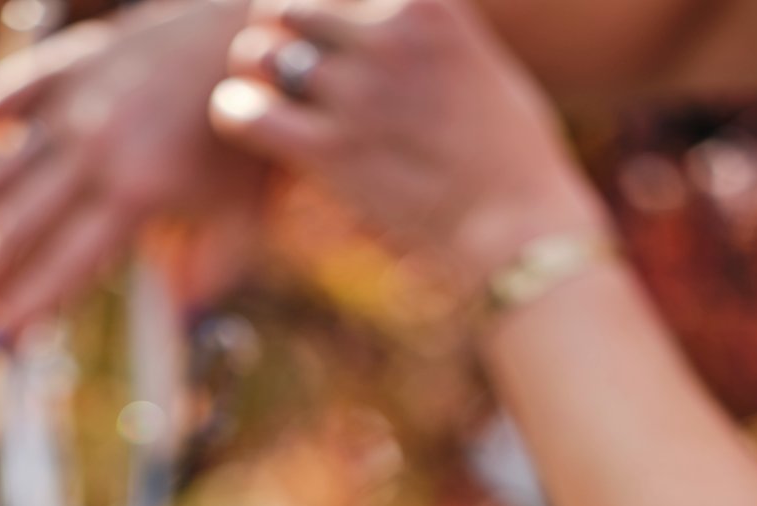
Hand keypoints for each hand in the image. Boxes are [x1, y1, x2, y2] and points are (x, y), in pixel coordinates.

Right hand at [0, 0, 262, 336]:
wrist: (255, 42)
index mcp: (137, 195)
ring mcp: (76, 101)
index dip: (23, 308)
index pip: (64, 266)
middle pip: (20, 227)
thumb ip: (210, 275)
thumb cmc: (249, 141)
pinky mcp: (68, 62)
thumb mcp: (244, 219)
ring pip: (2, 172)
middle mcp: (96, 148)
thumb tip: (181, 323)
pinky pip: (2, 95)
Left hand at [210, 0, 608, 301]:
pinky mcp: (333, 153)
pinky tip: (244, 123)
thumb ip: (435, 33)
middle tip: (283, 66)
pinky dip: (234, 114)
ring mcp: (360, 93)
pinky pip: (245, 112)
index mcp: (427, 2)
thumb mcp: (483, 65)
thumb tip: (411, 25)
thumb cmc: (514, 160)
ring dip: (254, 73)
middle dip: (277, 32)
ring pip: (261, 52)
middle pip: (290, 4)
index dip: (319, 3)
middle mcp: (390, 35)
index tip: (317, 26)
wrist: (522, 231)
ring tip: (266, 97)